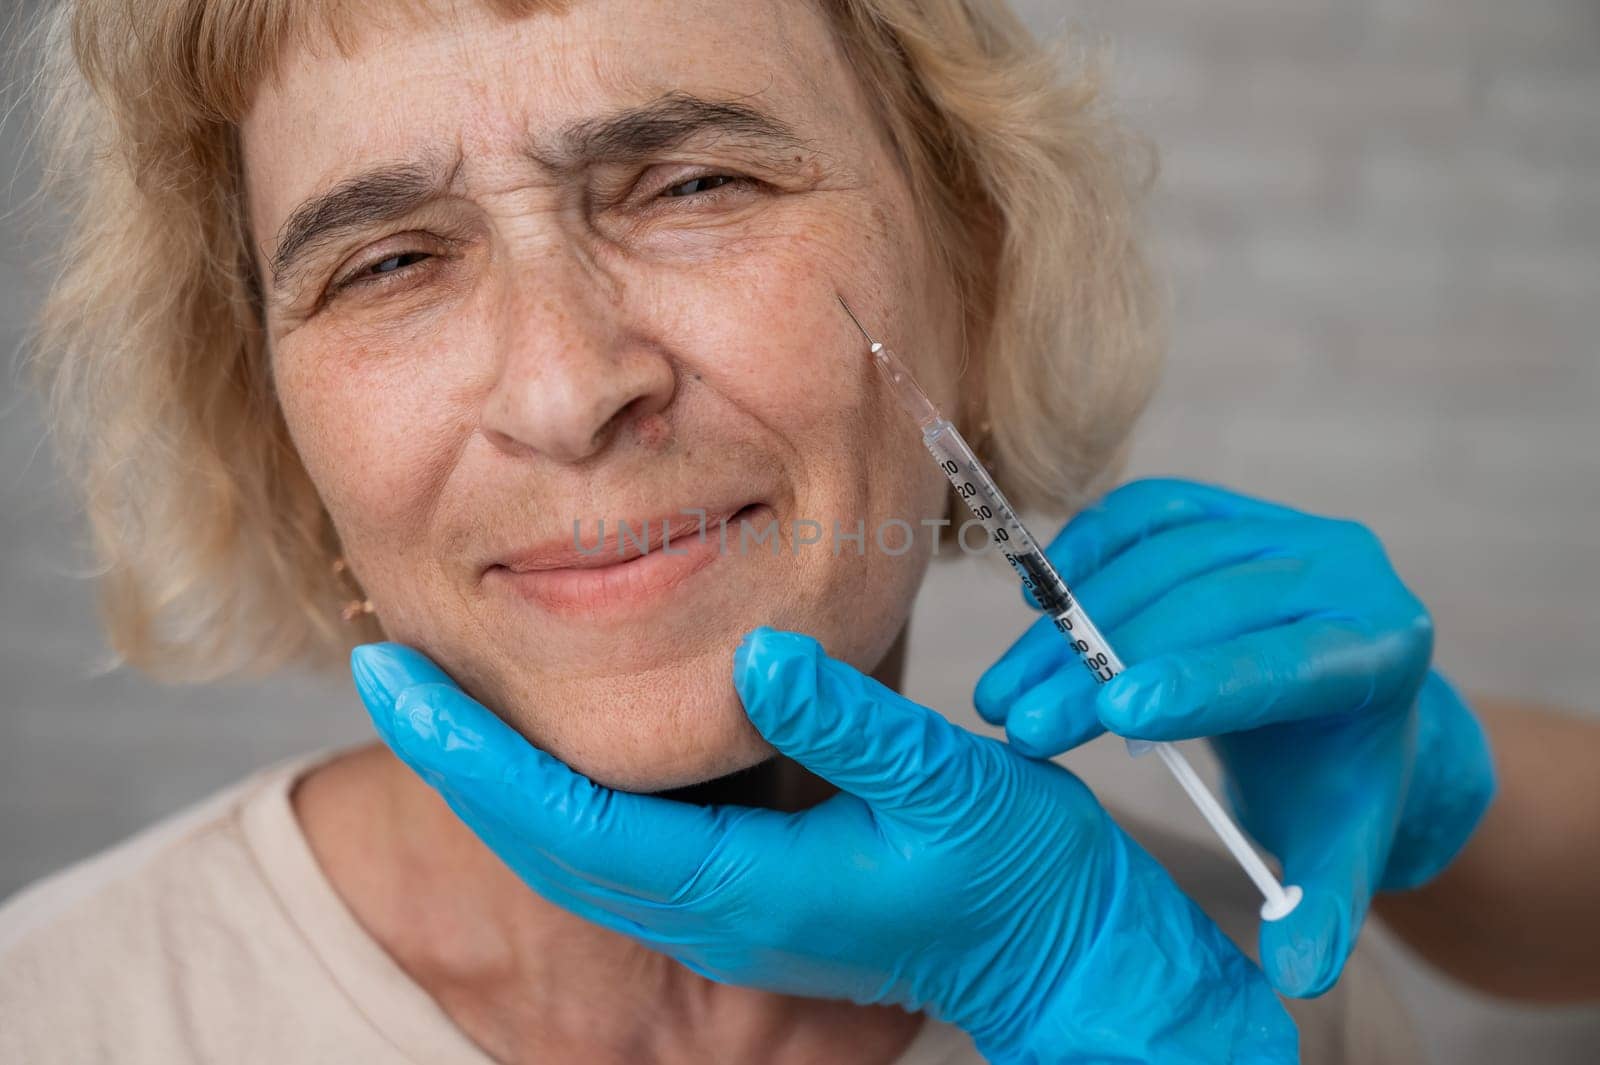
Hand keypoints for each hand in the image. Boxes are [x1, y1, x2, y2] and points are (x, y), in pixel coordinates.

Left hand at [352, 627, 1296, 1063]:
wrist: (1058, 954)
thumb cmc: (1017, 879)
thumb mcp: (949, 786)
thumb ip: (850, 724)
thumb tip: (752, 656)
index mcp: (743, 887)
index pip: (566, 815)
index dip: (469, 746)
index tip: (391, 673)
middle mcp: (713, 907)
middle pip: (540, 834)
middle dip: (453, 754)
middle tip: (386, 665)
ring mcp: (723, 907)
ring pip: (570, 844)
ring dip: (496, 773)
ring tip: (445, 695)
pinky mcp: (745, 890)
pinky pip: (617, 843)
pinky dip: (558, 789)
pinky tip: (551, 741)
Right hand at [974, 478, 1495, 997]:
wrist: (1342, 700)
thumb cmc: (1331, 777)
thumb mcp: (1337, 847)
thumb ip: (1323, 910)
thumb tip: (1294, 977)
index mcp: (1383, 649)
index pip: (1282, 661)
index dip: (1197, 681)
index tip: (1113, 715)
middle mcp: (1340, 569)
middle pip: (1201, 608)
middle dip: (1098, 670)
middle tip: (1023, 727)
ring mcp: (1279, 528)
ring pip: (1158, 559)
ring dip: (1066, 625)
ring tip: (1006, 694)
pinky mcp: (1225, 510)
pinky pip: (1143, 514)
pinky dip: (1081, 554)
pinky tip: (1032, 603)